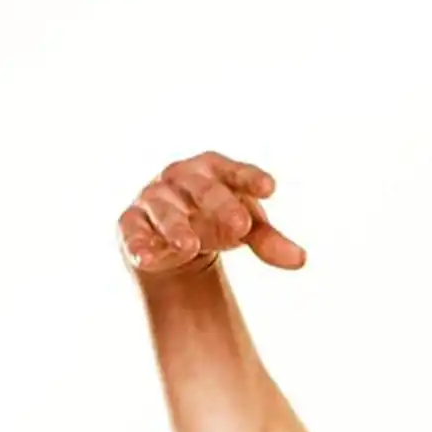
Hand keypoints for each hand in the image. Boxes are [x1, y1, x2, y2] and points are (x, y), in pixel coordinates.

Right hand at [118, 150, 307, 279]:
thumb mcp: (245, 228)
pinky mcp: (131, 223)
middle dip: (220, 204)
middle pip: (201, 187)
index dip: (249, 178)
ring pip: (165, 209)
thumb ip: (270, 242)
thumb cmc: (216, 220)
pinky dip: (138, 244)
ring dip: (176, 226)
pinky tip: (146, 258)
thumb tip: (300, 259)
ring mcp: (154, 199)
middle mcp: (181, 179)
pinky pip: (133, 231)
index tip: (270, 188)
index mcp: (213, 171)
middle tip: (242, 226)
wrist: (175, 238)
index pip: (233, 171)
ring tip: (190, 246)